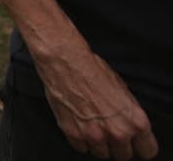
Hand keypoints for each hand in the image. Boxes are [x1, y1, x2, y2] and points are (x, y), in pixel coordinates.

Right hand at [39, 49, 158, 159]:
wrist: (66, 63)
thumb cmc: (93, 71)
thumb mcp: (123, 91)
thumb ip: (129, 115)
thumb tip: (129, 126)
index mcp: (135, 120)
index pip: (147, 151)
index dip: (139, 146)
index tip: (134, 143)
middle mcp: (118, 131)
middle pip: (123, 156)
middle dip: (118, 145)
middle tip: (109, 131)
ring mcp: (95, 135)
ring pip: (102, 155)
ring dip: (99, 144)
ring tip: (93, 127)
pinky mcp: (74, 134)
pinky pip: (81, 149)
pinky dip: (80, 140)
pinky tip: (80, 126)